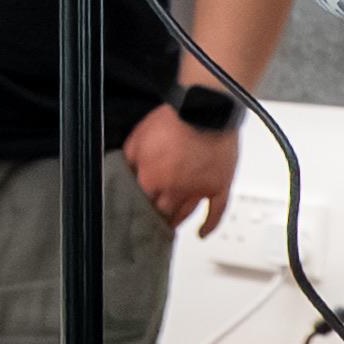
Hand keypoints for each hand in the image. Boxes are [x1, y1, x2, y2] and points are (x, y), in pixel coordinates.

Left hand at [125, 105, 240, 231]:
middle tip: (151, 222)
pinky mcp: (220, 186)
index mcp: (152, 181)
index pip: (141, 203)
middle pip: (162, 212)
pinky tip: (202, 233)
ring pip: (185, 214)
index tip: (133, 213)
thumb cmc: (172, 120)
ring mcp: (199, 190)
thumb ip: (130, 161)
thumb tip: (123, 173)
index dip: (137, 207)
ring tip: (169, 227)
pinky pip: (217, 212)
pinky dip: (210, 225)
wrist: (203, 110)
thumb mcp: (136, 139)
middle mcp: (175, 190)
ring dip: (176, 221)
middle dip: (156, 217)